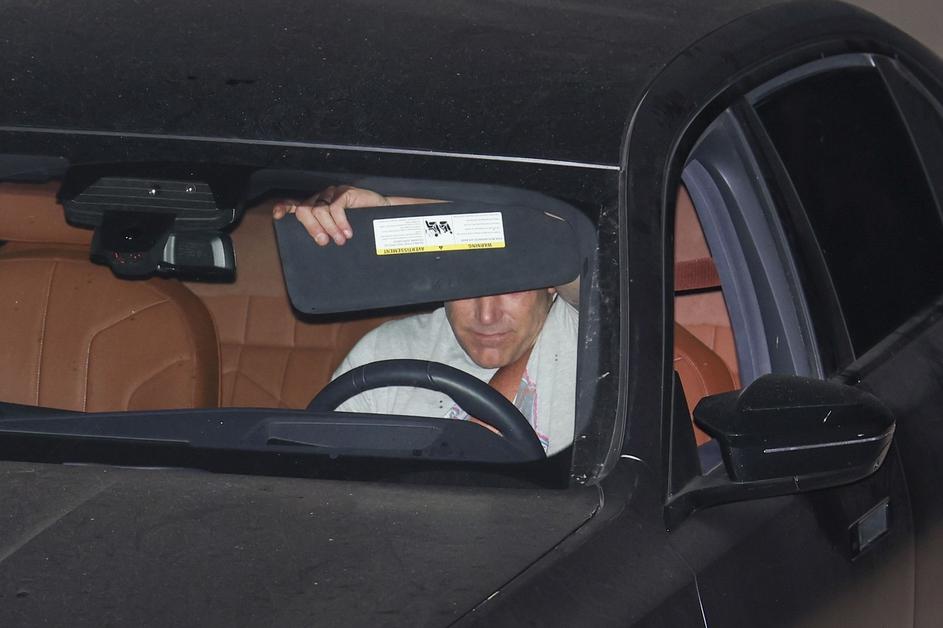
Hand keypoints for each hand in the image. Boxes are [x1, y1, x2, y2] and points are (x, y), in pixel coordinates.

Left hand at [273, 185, 389, 245]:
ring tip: (341, 240)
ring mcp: (331, 194)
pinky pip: (335, 207)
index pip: (294, 205)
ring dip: (330, 228)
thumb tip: (318, 246)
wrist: (381, 214)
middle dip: (313, 228)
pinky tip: (348, 232)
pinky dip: (340, 222)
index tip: (277, 216)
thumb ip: (326, 234)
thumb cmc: (359, 225)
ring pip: (320, 210)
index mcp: (314, 207)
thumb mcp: (338, 232)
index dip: (284, 208)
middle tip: (324, 242)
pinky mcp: (344, 192)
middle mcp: (320, 199)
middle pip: (305, 210)